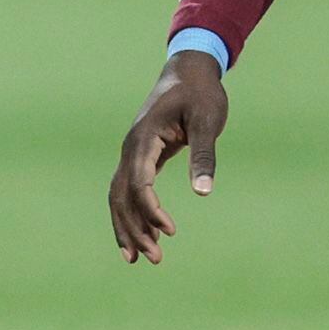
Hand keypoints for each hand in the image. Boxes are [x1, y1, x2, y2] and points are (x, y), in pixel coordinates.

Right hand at [108, 51, 226, 264]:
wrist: (189, 70)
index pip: (139, 183)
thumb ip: (204, 155)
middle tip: (155, 259)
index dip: (151, 210)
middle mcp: (131, 147)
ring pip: (119, 196)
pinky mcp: (141, 157)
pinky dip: (134, 214)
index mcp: (144, 138)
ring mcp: (132, 152)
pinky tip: (147, 235)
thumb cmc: (201, 94)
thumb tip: (203, 192)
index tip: (171, 231)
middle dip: (134, 229)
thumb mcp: (208, 121)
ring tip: (144, 258)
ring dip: (129, 227)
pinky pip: (129, 190)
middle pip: (121, 196)